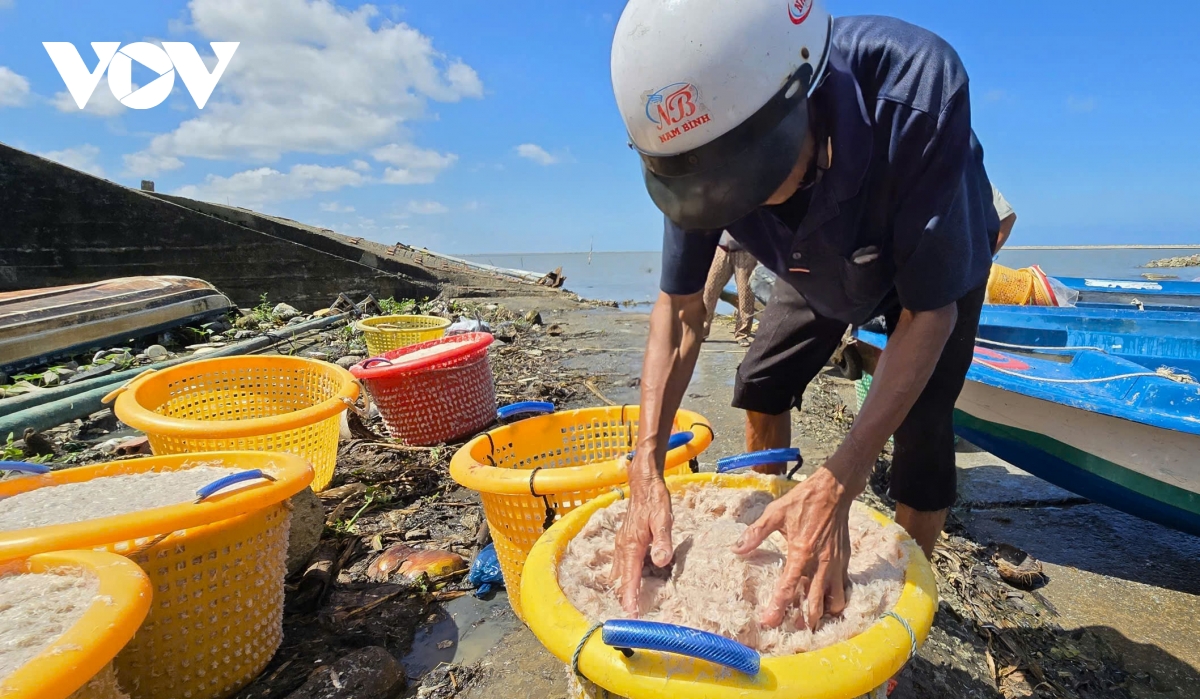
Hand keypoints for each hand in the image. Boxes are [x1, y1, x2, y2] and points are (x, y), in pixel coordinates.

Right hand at [610, 457, 673, 614]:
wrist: (643, 484)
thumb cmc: (654, 500)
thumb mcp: (663, 518)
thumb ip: (663, 540)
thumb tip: (661, 561)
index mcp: (631, 546)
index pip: (629, 578)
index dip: (630, 598)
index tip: (631, 615)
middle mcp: (622, 548)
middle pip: (620, 580)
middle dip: (625, 598)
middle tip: (630, 618)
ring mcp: (621, 545)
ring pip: (618, 574)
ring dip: (623, 589)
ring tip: (630, 606)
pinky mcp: (623, 542)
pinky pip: (621, 565)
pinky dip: (624, 578)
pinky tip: (631, 583)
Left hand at [732, 466, 853, 628]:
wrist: (834, 490)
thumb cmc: (803, 501)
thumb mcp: (775, 513)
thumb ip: (756, 533)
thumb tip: (737, 549)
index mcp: (801, 552)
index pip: (788, 588)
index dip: (777, 608)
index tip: (768, 622)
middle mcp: (820, 563)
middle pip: (814, 602)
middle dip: (803, 619)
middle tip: (791, 628)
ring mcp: (835, 564)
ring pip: (833, 600)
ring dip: (822, 612)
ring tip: (810, 618)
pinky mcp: (845, 561)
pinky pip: (842, 588)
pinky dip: (835, 599)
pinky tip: (826, 601)